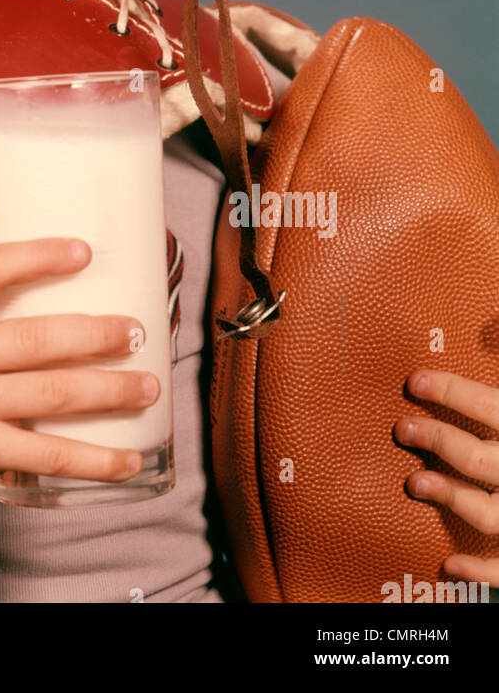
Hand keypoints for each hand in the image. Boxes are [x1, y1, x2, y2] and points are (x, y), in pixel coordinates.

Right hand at [0, 218, 158, 519]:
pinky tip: (130, 460)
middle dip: (99, 335)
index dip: (39, 256)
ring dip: (111, 391)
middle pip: (36, 338)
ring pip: (52, 394)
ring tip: (150, 385)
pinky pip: (48, 455)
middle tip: (139, 331)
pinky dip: (96, 462)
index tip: (87, 252)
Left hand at [395, 369, 498, 586]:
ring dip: (450, 499)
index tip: (415, 381)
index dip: (451, 392)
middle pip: (483, 460)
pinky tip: (450, 564)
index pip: (490, 406)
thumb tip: (493, 321)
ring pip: (492, 514)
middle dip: (440, 442)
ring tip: (415, 482)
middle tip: (403, 428)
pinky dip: (481, 572)